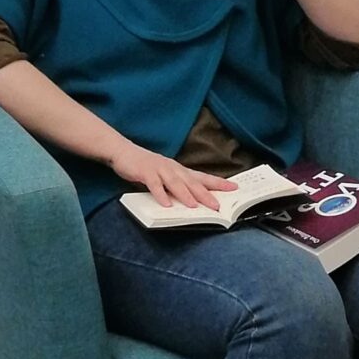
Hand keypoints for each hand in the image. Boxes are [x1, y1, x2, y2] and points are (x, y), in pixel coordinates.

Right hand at [107, 139, 233, 212]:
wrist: (124, 152)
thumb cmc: (146, 166)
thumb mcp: (165, 176)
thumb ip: (177, 188)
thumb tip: (193, 202)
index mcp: (179, 170)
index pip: (202, 177)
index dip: (218, 183)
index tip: (234, 188)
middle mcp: (172, 169)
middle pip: (192, 182)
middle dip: (205, 194)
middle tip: (217, 205)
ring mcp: (159, 170)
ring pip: (175, 183)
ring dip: (185, 194)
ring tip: (194, 206)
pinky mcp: (145, 172)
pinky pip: (154, 185)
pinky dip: (160, 194)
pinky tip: (166, 203)